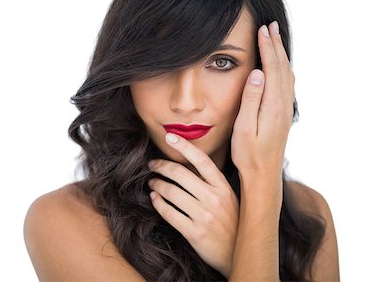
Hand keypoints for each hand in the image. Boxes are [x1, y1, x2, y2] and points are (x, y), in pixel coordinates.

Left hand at [147, 134, 238, 277]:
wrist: (238, 253)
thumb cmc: (231, 222)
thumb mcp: (228, 198)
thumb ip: (211, 182)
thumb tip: (187, 164)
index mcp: (223, 187)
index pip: (201, 160)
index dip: (184, 146)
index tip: (170, 137)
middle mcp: (214, 198)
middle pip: (180, 174)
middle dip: (161, 166)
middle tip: (152, 165)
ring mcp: (204, 216)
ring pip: (171, 192)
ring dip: (157, 184)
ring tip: (152, 183)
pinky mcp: (194, 232)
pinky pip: (169, 213)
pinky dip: (158, 203)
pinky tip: (154, 198)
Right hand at [231, 21, 294, 187]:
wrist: (264, 175)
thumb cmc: (249, 154)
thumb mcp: (245, 128)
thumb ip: (251, 100)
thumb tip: (258, 73)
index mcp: (273, 106)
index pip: (272, 69)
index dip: (267, 48)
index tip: (262, 30)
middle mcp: (283, 105)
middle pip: (282, 68)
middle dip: (276, 45)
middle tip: (270, 26)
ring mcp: (285, 110)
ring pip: (287, 75)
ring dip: (281, 55)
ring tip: (274, 39)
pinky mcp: (283, 115)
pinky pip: (287, 85)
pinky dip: (283, 69)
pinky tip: (279, 67)